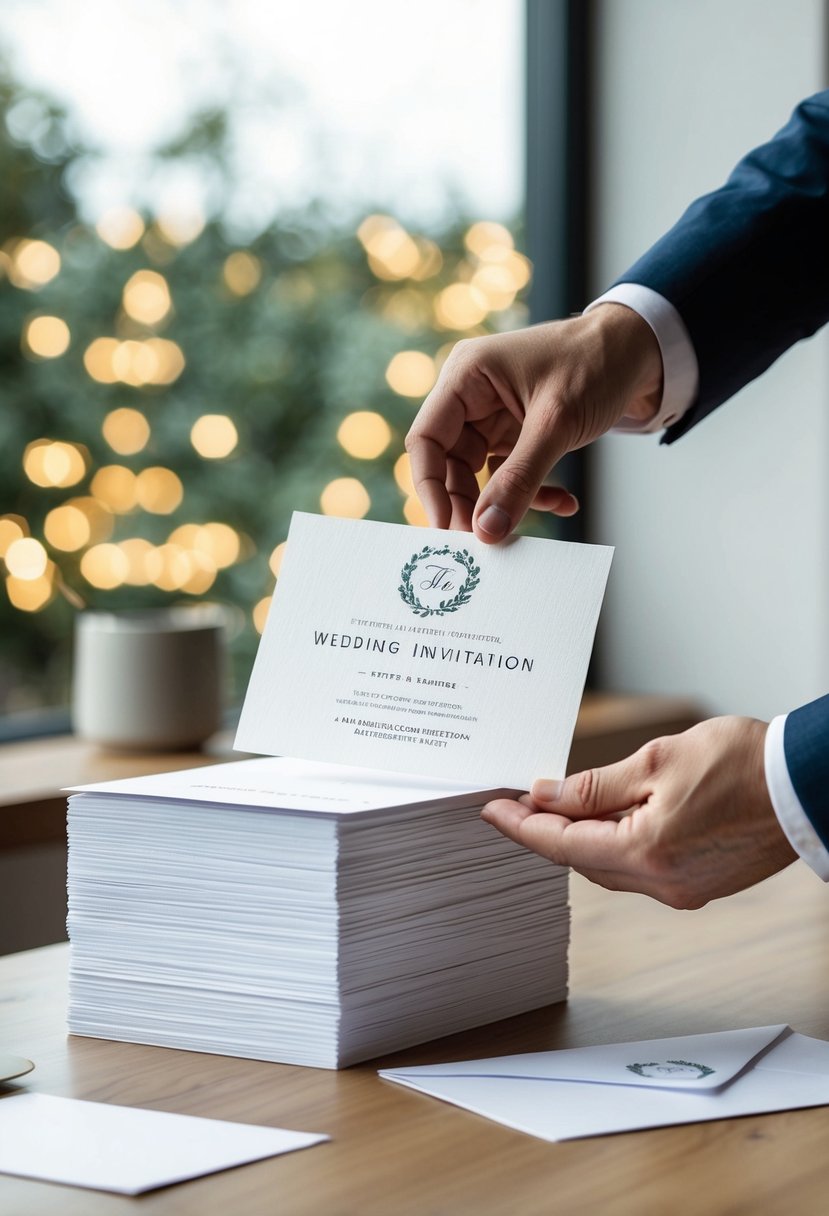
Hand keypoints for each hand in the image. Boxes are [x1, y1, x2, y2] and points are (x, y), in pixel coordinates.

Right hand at [405, 304, 662, 540]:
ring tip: (524, 528)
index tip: (448, 529)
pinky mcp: (517, 430)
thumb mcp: (556, 424)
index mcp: (467, 376)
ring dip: (504, 502)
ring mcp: (494, 414)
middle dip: (468, 503)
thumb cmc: (597, 362)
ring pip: (479, 473)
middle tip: (484, 540)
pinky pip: (511, 473)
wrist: (642, 349)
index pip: (427, 439)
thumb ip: (519, 479)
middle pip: (449, 462)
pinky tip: (564, 502)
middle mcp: (473, 394)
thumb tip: (486, 530)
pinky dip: (532, 492)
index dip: (431, 487)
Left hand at [480, 717, 796, 907]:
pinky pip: (640, 869)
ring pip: (611, 867)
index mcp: (646, 853)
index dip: (521, 827)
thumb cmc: (742, 764)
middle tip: (517, 803)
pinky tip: (607, 819)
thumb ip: (595, 786)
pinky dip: (615, 845)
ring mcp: (684, 890)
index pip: (561, 845)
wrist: (808, 785)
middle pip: (582, 861)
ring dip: (580, 839)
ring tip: (556, 806)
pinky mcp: (701, 884)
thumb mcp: (657, 762)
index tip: (490, 810)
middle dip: (546, 833)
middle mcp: (662, 884)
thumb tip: (547, 795)